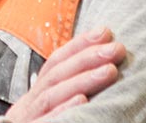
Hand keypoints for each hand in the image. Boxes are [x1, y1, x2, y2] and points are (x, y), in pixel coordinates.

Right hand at [3, 27, 124, 121]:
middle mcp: (28, 106)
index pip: (55, 63)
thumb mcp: (50, 111)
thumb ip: (67, 93)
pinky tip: (82, 103)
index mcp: (35, 97)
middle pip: (55, 76)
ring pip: (52, 97)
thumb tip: (102, 67)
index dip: (79, 45)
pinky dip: (63, 112)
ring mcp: (27, 122)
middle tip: (117, 49)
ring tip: (110, 71)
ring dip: (82, 81)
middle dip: (87, 59)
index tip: (106, 31)